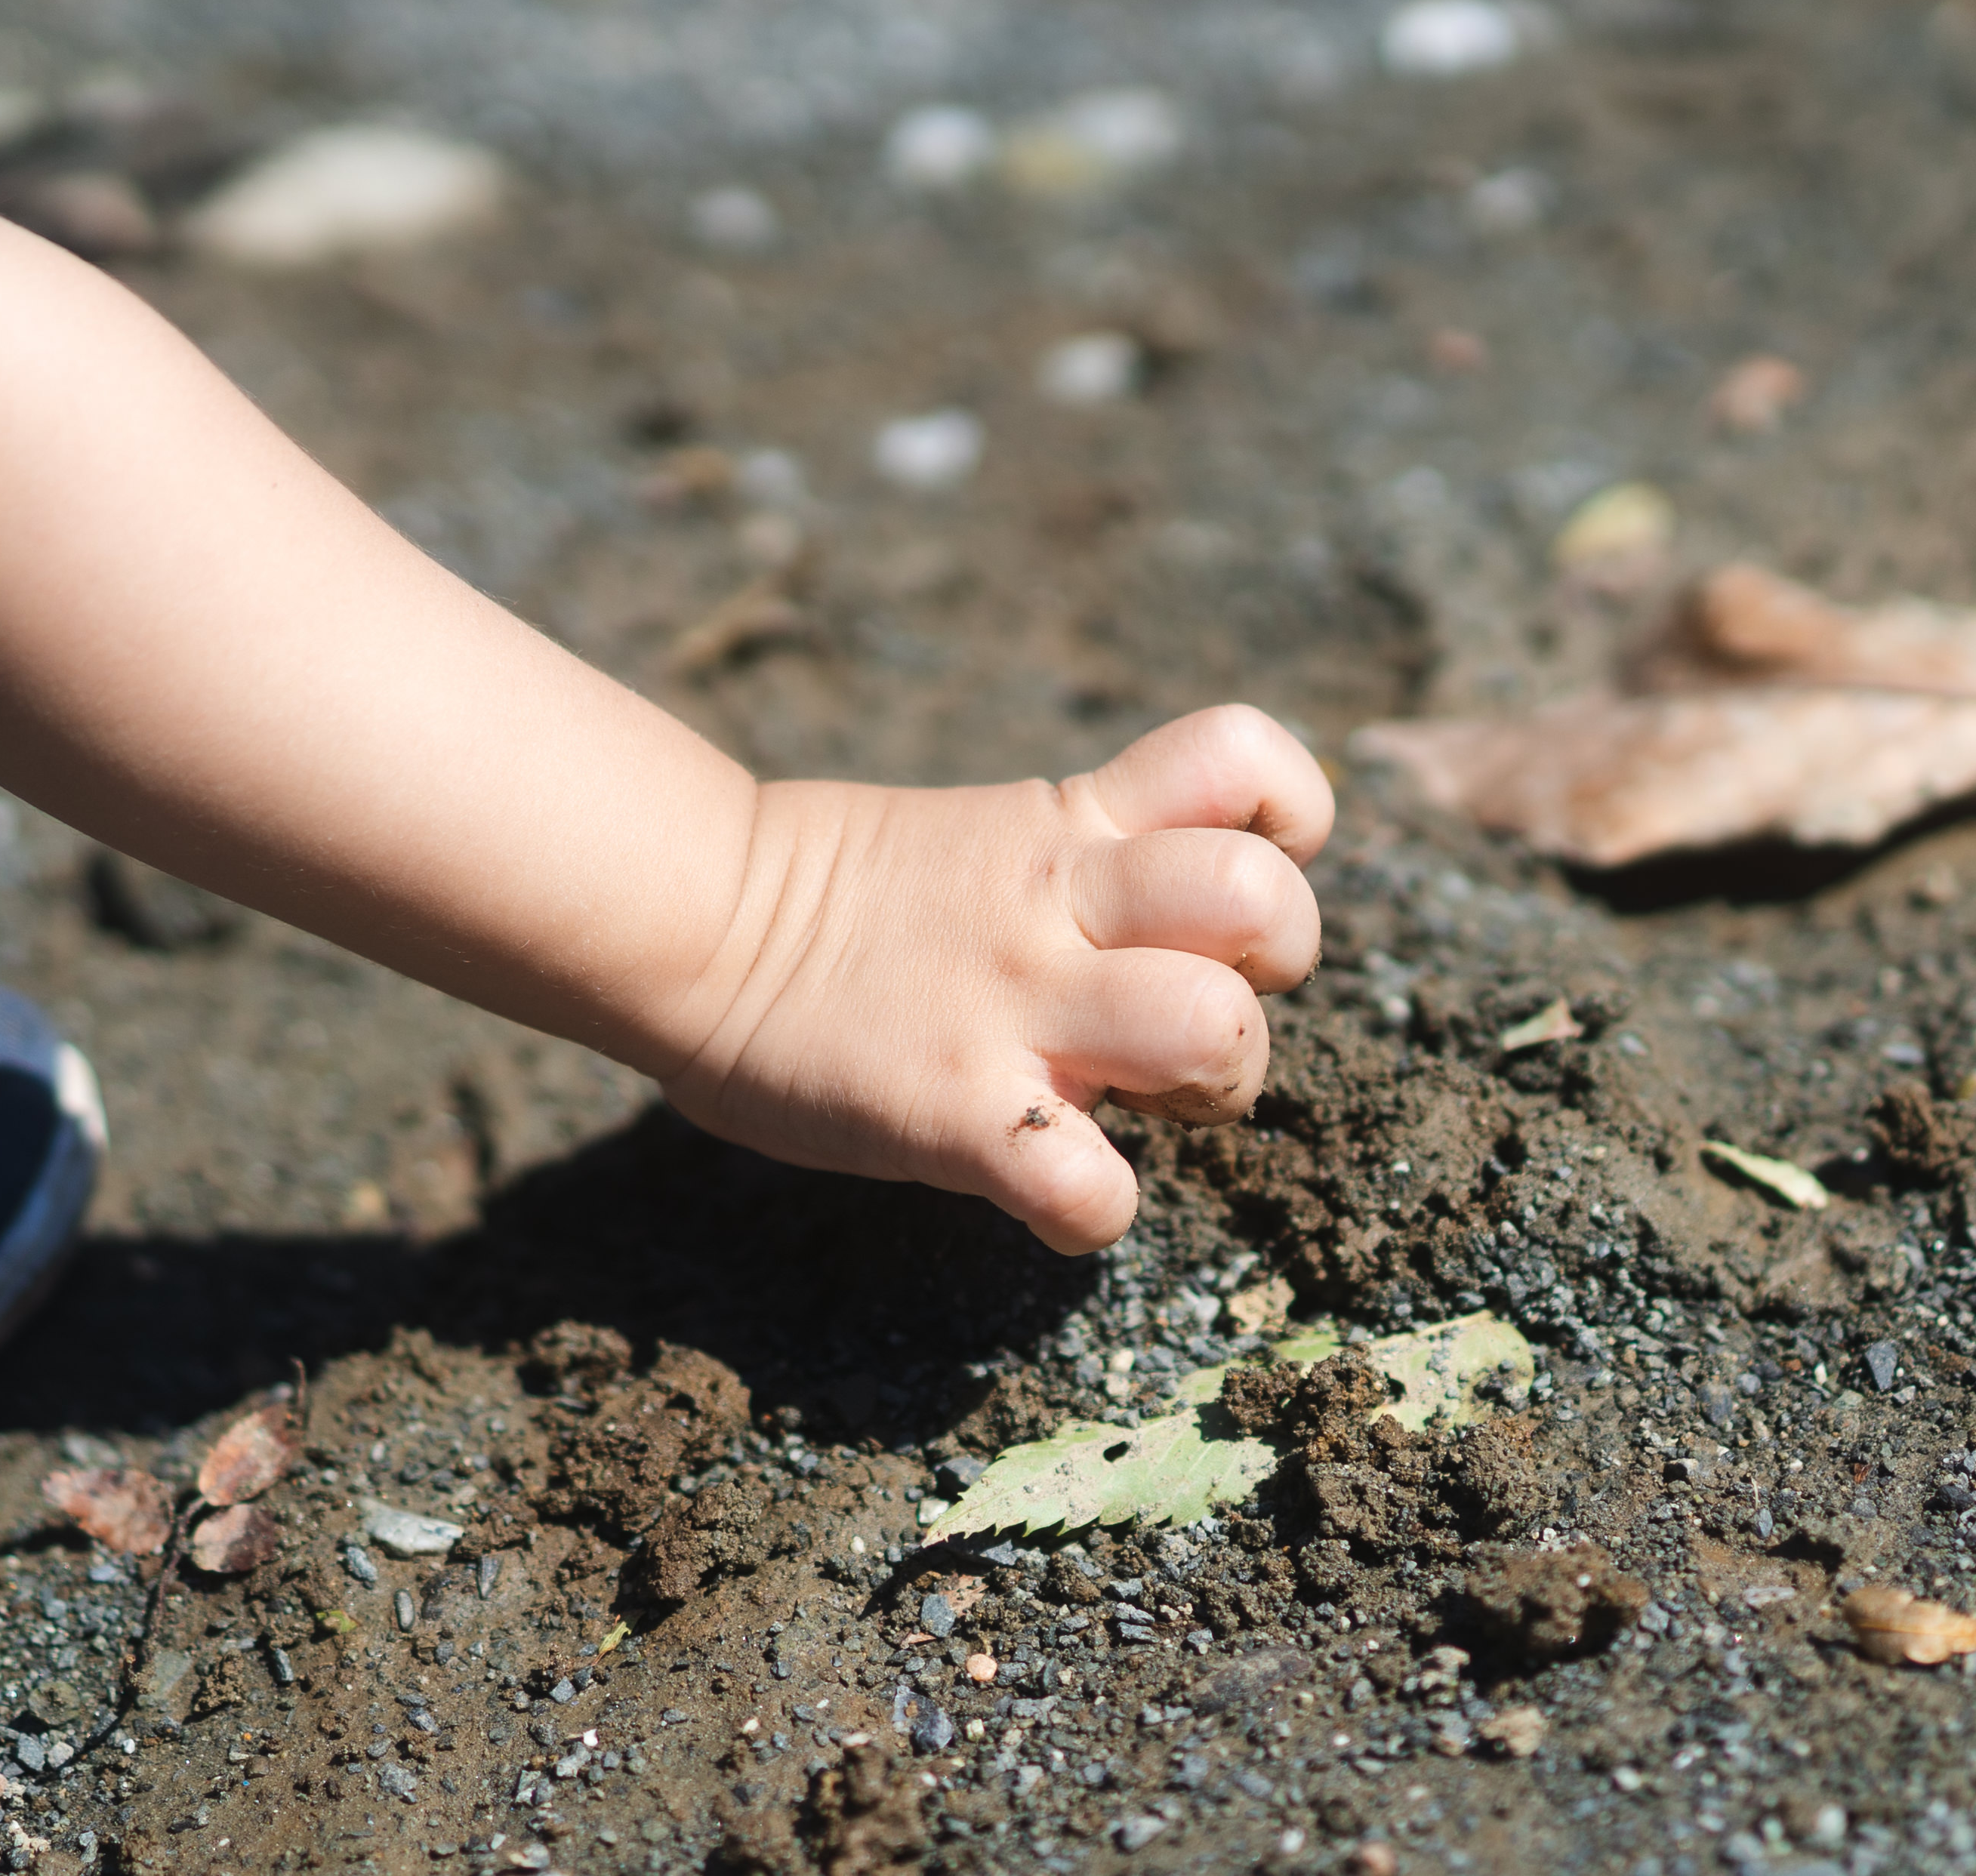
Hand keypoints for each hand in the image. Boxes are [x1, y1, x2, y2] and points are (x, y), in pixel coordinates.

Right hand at [651, 706, 1330, 1253]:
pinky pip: (1095, 1193)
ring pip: (1216, 1030)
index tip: (1232, 882)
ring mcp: (1015, 1010)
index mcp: (1072, 826)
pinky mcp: (958, 1116)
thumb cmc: (833, 897)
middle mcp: (1062, 907)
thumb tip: (1184, 935)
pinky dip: (1091, 1212)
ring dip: (1208, 1085)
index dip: (1286, 825)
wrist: (689, 925)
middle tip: (1179, 1015)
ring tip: (1136, 1095)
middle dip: (1269, 978)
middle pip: (1268, 906)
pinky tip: (1049, 1188)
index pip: (1248, 763)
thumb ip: (1088, 862)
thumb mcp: (983, 835)